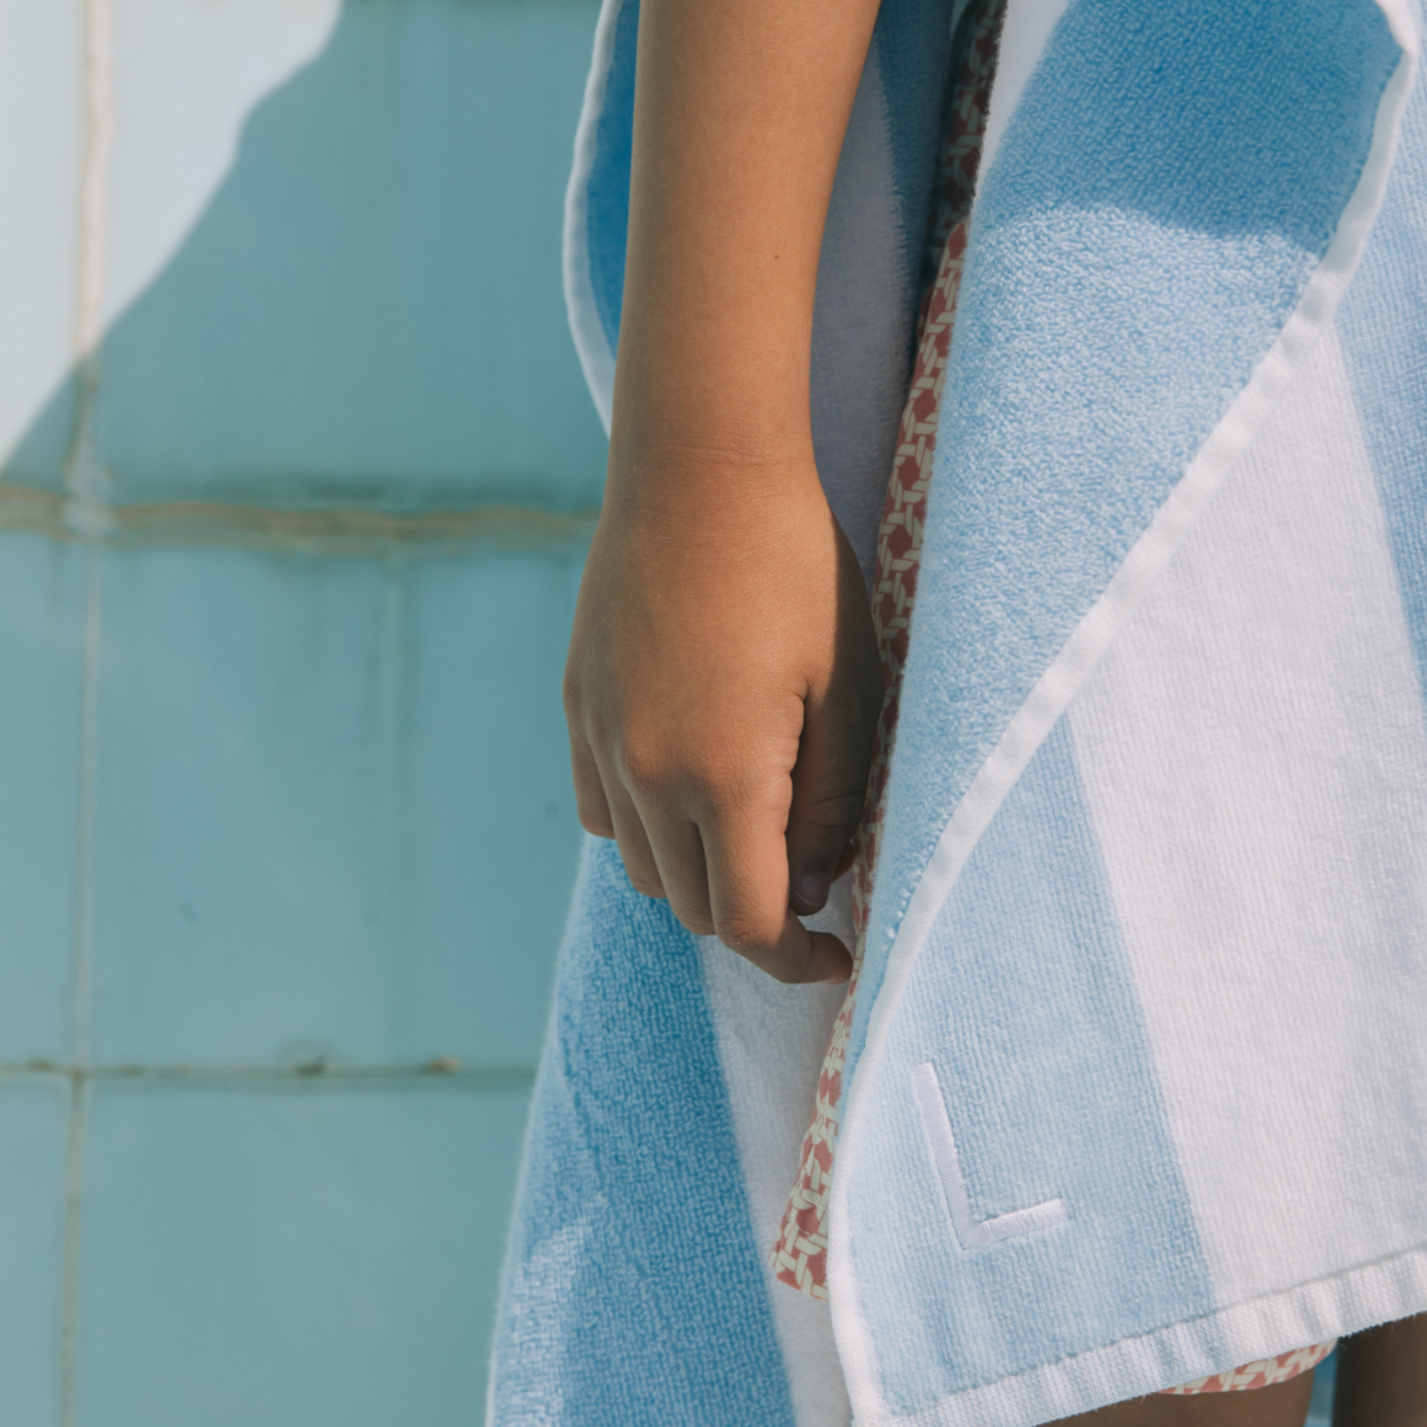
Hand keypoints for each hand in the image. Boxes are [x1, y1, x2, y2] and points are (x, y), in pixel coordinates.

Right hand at [564, 449, 880, 982]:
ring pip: (643, 866)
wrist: (699, 467)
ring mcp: (600, 738)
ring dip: (700, 876)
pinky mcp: (578, 704)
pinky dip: (647, 828)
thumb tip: (812, 880)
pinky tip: (692, 790)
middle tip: (815, 884)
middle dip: (757, 918)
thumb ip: (830, 800)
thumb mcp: (847, 688)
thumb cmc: (796, 569)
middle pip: (693, 906)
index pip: (749, 922)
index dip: (797, 960)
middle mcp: (644, 772)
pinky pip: (604, 809)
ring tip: (760, 835)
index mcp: (721, 775)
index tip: (839, 957)